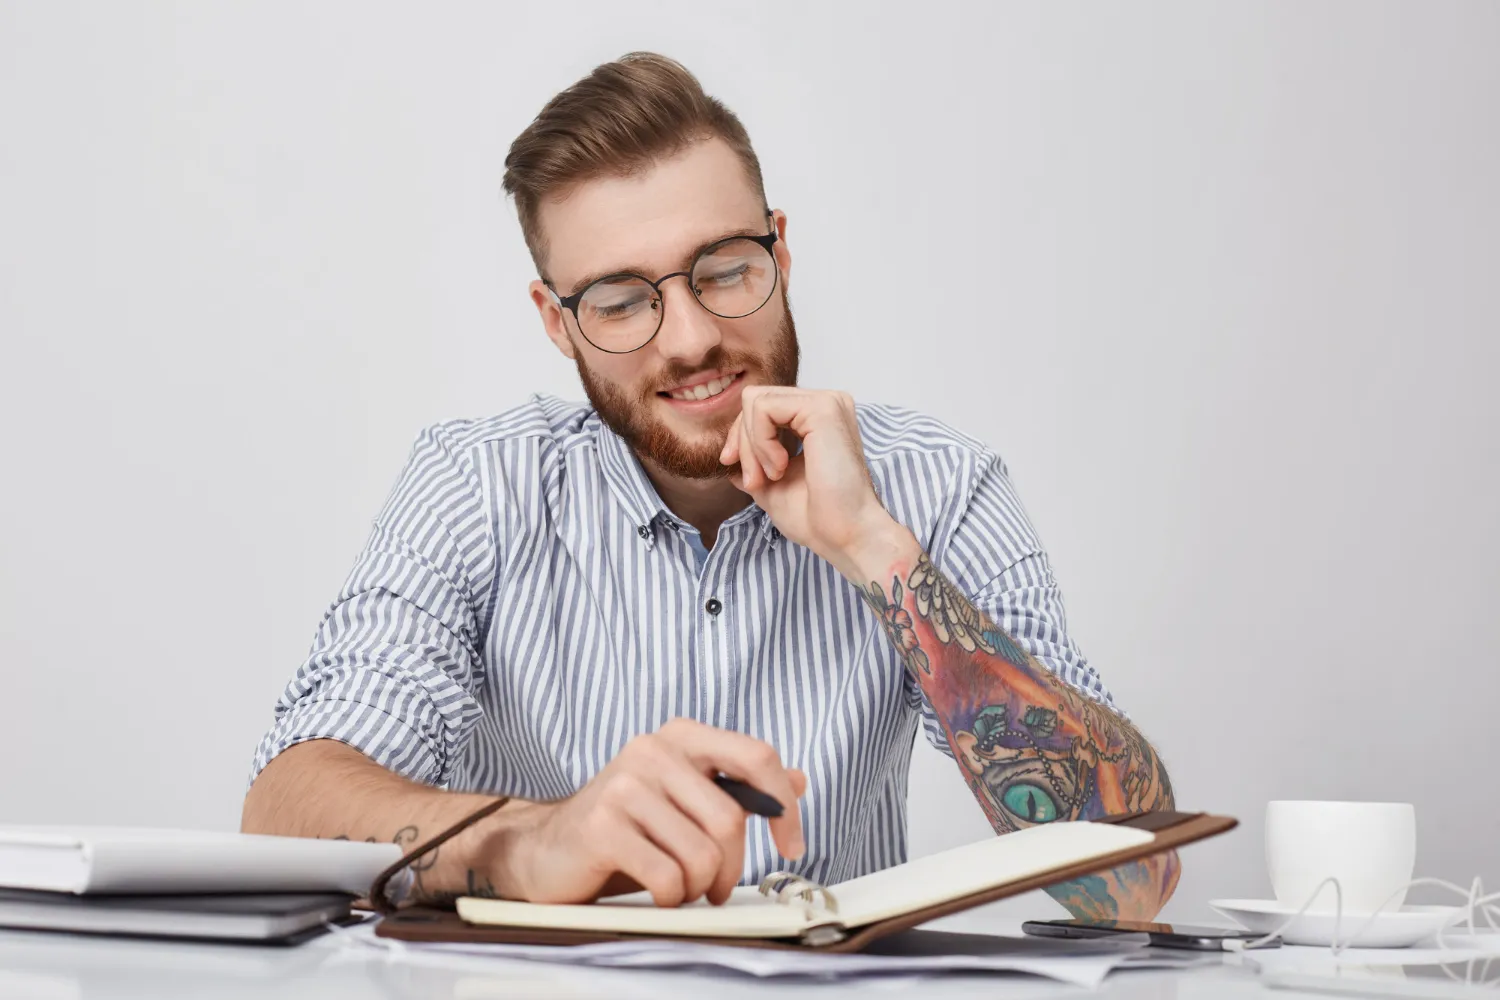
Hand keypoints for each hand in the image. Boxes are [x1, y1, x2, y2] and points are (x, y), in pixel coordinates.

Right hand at [501, 718, 806, 906]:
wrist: (547, 850)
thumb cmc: (625, 827)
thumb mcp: (685, 799)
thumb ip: (738, 787)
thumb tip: (798, 780)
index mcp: (680, 736)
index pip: (757, 756)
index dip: (785, 808)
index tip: (793, 846)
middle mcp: (652, 749)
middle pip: (731, 819)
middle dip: (732, 868)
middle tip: (715, 888)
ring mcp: (625, 785)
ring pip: (702, 855)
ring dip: (698, 887)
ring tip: (678, 887)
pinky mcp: (603, 826)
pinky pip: (669, 877)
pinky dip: (671, 898)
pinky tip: (656, 893)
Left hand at [719, 387, 909, 579]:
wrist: (843, 535)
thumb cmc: (816, 517)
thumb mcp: (771, 484)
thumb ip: (752, 463)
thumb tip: (728, 455)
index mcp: (817, 418)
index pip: (763, 406)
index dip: (740, 436)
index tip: (735, 469)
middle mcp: (825, 404)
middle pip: (755, 399)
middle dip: (743, 442)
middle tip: (754, 481)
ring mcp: (826, 402)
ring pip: (756, 402)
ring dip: (751, 447)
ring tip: (771, 477)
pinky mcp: (822, 408)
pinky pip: (764, 409)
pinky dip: (760, 443)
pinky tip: (780, 468)